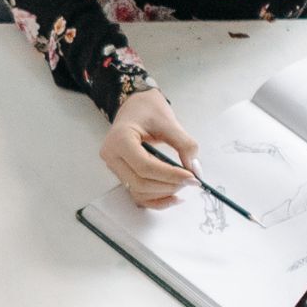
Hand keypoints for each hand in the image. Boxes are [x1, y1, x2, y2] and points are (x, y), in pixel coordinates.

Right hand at [102, 90, 199, 209]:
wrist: (135, 106)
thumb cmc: (149, 110)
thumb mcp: (169, 122)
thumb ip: (184, 145)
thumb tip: (194, 170)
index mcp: (119, 139)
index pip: (144, 166)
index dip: (169, 175)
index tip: (192, 177)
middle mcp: (112, 156)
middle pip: (140, 183)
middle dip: (168, 185)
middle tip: (191, 180)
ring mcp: (114, 168)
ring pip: (138, 192)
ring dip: (164, 193)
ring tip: (183, 183)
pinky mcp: (122, 175)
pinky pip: (138, 194)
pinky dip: (156, 200)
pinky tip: (174, 197)